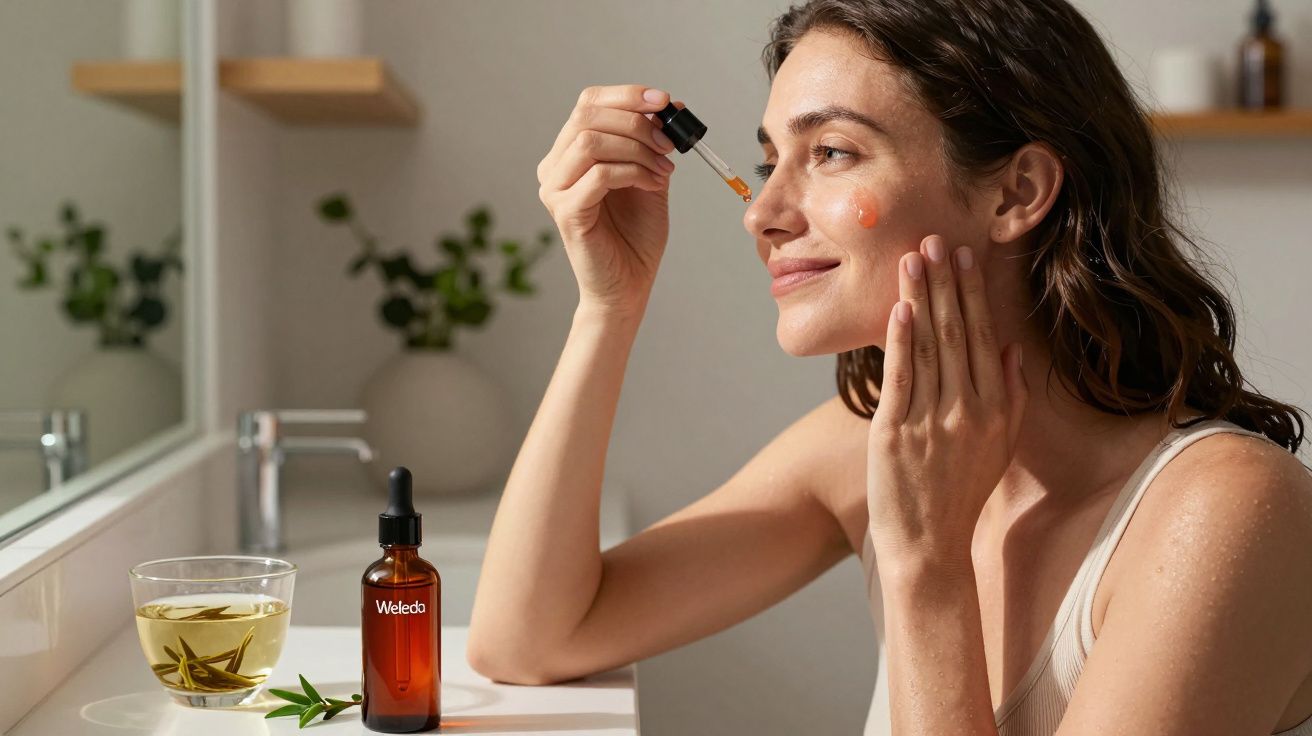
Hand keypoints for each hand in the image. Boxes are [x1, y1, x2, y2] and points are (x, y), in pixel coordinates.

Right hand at [537, 84, 678, 316]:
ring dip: (637, 149)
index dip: (628, 95)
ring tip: (664, 170)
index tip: (664, 102)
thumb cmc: (635, 236)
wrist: (629, 285)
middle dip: (636, 122)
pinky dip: (633, 172)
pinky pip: (599, 175)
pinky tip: (654, 184)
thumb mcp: (649, 176)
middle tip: (669, 143)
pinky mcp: (566, 213)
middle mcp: (554, 168)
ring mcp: (555, 190)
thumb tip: (667, 104)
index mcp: (569, 153)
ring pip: (590, 142)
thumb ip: (651, 142)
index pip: (589, 103)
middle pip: (588, 116)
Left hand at [866, 235, 1027, 570]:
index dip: (971, 294)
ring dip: (921, 299)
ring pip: (927, 348)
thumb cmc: (962, 494)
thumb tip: (1010, 348)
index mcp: (995, 409)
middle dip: (945, 283)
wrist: (931, 546)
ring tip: (913, 258)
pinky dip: (901, 342)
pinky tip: (900, 310)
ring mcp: (931, 421)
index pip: (981, 337)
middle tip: (935, 239)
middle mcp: (967, 410)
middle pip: (955, 334)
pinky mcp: (895, 433)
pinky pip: (901, 379)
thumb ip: (1010, 396)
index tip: (964, 255)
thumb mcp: (1001, 446)